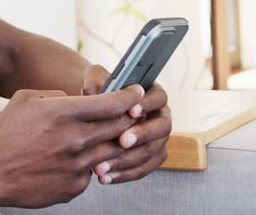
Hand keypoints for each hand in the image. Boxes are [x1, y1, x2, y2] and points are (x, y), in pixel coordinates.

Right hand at [0, 85, 143, 207]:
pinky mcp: (76, 187)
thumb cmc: (6, 134)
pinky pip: (94, 171)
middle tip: (127, 113)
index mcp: (63, 113)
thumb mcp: (26, 99)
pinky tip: (73, 159)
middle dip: (128, 117)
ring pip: (113, 150)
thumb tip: (79, 99)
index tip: (136, 92)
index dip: (131, 95)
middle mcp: (75, 140)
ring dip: (113, 141)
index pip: (114, 103)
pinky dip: (90, 164)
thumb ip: (58, 94)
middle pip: (121, 126)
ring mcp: (78, 166)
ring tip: (100, 136)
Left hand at [82, 67, 171, 184]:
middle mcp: (160, 117)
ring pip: (153, 152)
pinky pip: (143, 169)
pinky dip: (124, 174)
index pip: (159, 97)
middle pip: (163, 127)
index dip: (148, 103)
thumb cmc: (97, 92)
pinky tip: (105, 177)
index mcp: (152, 94)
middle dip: (143, 135)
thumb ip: (95, 79)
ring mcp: (157, 140)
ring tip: (104, 164)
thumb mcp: (94, 79)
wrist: (92, 115)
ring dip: (129, 160)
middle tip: (122, 141)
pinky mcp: (150, 159)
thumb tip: (94, 90)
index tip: (131, 110)